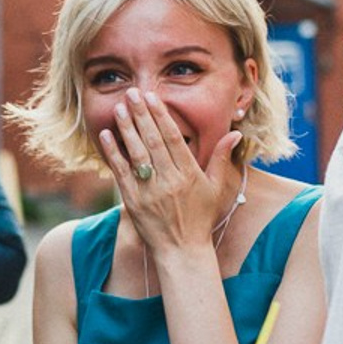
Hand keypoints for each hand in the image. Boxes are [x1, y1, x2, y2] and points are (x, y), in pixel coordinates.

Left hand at [99, 88, 242, 253]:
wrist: (181, 251)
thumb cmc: (201, 218)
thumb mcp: (216, 188)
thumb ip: (222, 158)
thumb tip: (235, 132)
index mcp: (189, 174)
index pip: (173, 138)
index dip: (161, 116)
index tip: (152, 97)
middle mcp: (169, 180)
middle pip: (153, 141)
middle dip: (141, 114)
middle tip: (132, 93)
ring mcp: (150, 190)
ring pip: (137, 153)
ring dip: (127, 128)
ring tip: (119, 107)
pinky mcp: (133, 201)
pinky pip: (121, 172)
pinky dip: (114, 153)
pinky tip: (107, 135)